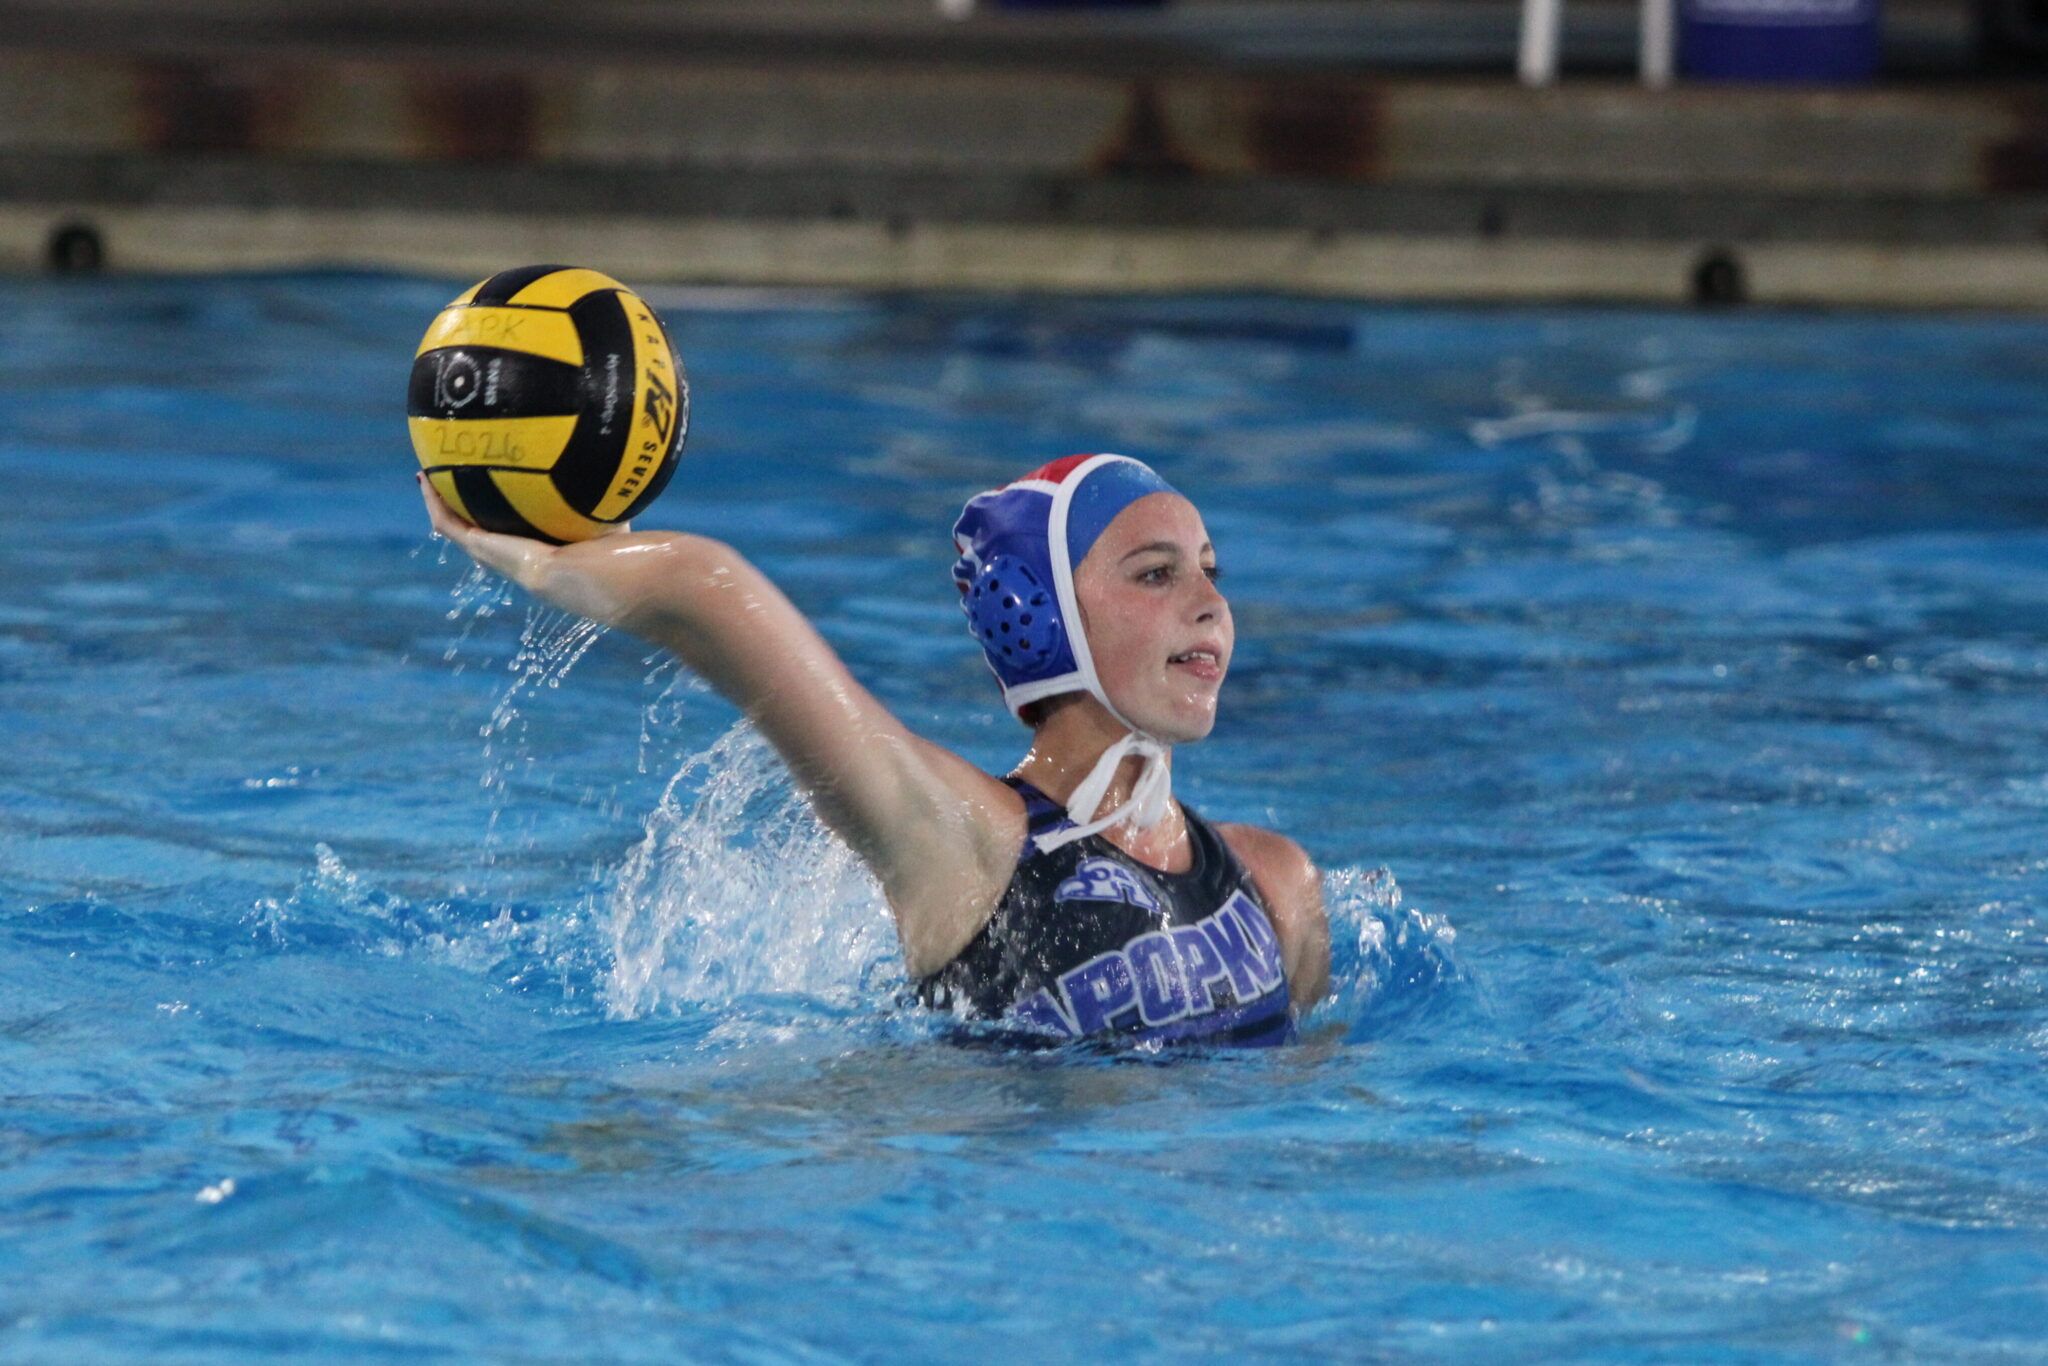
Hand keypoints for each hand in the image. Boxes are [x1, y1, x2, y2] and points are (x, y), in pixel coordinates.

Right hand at [418, 474, 643, 624]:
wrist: (593, 577)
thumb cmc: (616, 555)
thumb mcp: (609, 519)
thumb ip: (608, 497)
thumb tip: (621, 465)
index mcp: (542, 551)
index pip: (518, 531)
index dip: (503, 512)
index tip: (496, 489)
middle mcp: (514, 555)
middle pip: (482, 530)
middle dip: (465, 507)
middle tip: (448, 481)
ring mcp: (496, 554)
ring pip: (458, 527)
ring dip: (441, 502)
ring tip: (427, 477)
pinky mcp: (483, 550)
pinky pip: (450, 524)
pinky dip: (434, 502)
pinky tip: (424, 477)